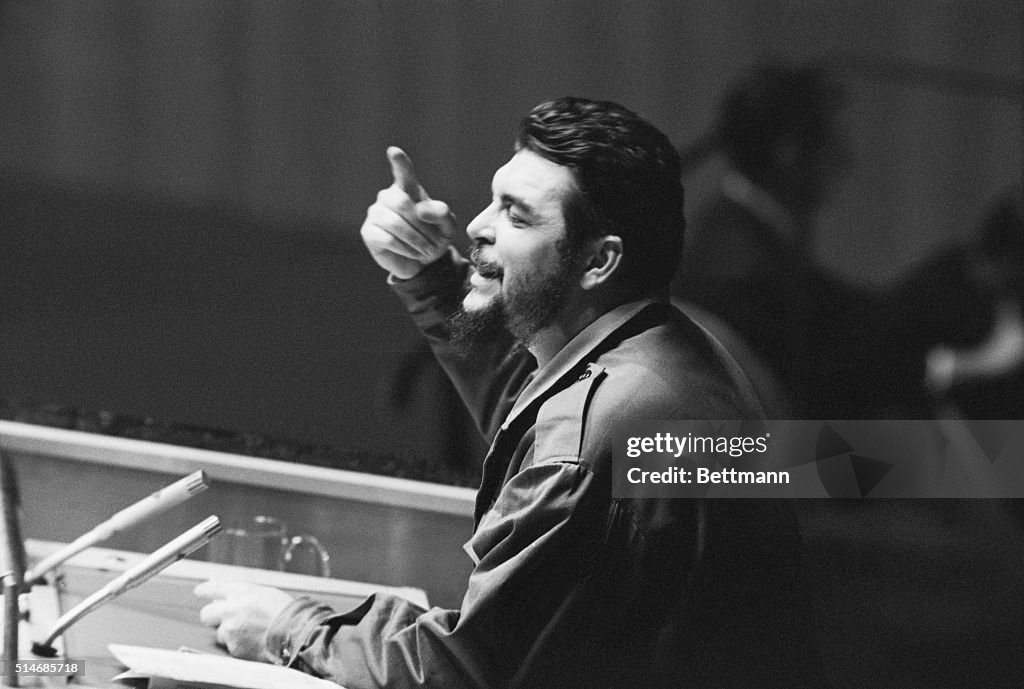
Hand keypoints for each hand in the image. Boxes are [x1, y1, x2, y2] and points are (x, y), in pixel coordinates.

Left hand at [194, 579, 294, 661]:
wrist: (293, 631)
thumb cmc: (283, 611)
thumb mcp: (263, 593)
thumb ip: (243, 594)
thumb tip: (225, 596)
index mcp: (240, 591)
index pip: (212, 588)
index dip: (204, 590)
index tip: (200, 591)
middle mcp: (231, 609)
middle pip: (206, 613)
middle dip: (212, 615)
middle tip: (221, 617)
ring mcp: (231, 629)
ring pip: (219, 632)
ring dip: (229, 632)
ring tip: (249, 631)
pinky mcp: (234, 646)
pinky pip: (230, 645)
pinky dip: (239, 643)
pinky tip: (253, 640)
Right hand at [360, 146, 456, 279]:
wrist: (422, 263)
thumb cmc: (435, 238)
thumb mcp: (447, 227)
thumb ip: (441, 214)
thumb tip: (421, 209)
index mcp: (408, 189)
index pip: (403, 172)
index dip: (399, 163)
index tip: (394, 152)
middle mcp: (388, 197)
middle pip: (402, 203)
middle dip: (422, 226)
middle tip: (435, 245)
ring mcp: (375, 213)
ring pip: (394, 223)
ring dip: (416, 240)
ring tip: (426, 251)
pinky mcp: (368, 231)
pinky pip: (386, 238)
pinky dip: (404, 248)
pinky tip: (412, 253)